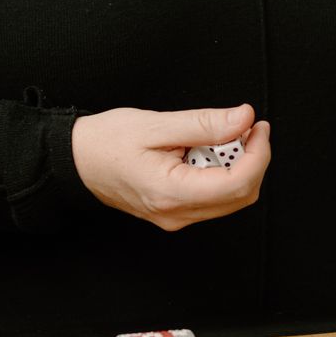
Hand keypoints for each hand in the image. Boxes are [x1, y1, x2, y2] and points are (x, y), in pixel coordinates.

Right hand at [71, 103, 269, 230]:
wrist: (76, 161)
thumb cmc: (106, 142)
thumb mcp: (156, 123)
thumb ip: (204, 123)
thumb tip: (244, 119)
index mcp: (171, 192)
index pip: (238, 184)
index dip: (259, 153)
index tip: (257, 126)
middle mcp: (176, 213)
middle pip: (242, 195)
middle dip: (253, 159)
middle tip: (246, 127)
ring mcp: (176, 217)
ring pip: (230, 200)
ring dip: (238, 166)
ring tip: (218, 137)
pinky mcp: (174, 212)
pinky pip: (213, 199)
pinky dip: (221, 174)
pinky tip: (205, 152)